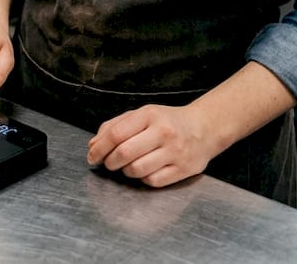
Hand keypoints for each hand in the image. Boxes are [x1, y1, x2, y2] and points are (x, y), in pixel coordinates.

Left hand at [86, 104, 221, 188]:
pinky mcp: (183, 170)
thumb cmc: (167, 122)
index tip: (92, 156)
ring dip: (126, 171)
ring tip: (128, 165)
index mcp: (150, 115)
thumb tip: (93, 145)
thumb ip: (115, 126)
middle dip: (109, 162)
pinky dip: (143, 178)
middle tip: (108, 163)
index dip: (99, 148)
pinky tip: (146, 170)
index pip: (116, 134)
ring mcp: (175, 152)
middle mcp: (163, 132)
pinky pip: (152, 181)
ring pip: (136, 170)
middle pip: (124, 154)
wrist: (204, 129)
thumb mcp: (141, 115)